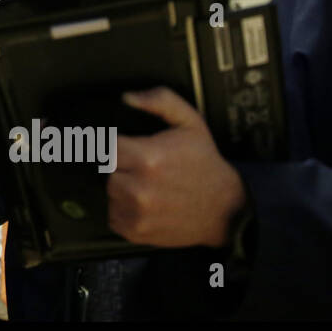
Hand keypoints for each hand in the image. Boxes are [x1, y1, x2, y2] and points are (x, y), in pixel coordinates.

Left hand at [107, 87, 247, 247]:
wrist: (226, 208)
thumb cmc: (205, 163)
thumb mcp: (190, 122)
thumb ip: (160, 101)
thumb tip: (128, 98)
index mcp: (148, 158)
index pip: (105, 145)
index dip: (115, 144)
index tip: (126, 147)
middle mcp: (139, 188)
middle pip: (107, 170)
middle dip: (122, 166)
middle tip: (144, 168)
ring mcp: (137, 213)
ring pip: (110, 193)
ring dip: (122, 189)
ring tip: (148, 186)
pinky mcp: (137, 232)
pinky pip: (114, 217)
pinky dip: (124, 211)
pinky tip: (146, 204)